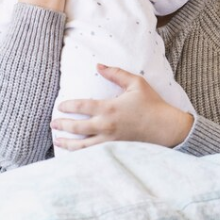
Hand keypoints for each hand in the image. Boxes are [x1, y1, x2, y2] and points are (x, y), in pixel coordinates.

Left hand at [51, 65, 194, 149]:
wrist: (166, 128)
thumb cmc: (152, 104)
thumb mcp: (136, 83)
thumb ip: (116, 73)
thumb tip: (99, 65)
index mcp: (109, 108)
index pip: (81, 107)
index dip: (67, 106)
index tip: (59, 106)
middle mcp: (106, 126)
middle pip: (77, 128)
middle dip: (62, 125)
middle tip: (53, 123)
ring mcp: (110, 142)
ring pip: (82, 146)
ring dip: (67, 143)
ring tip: (58, 141)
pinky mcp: (115, 151)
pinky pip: (93, 155)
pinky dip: (81, 155)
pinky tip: (74, 154)